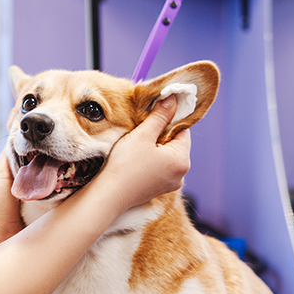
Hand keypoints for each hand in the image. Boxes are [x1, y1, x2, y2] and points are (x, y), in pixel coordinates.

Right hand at [99, 95, 191, 210]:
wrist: (110, 194)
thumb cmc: (125, 164)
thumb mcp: (143, 135)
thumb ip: (160, 116)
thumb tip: (172, 99)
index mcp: (182, 160)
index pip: (183, 131)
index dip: (169, 120)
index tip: (154, 114)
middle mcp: (182, 174)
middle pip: (175, 144)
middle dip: (160, 134)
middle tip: (142, 130)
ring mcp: (171, 184)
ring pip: (167, 156)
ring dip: (155, 148)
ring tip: (136, 145)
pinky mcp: (159, 189)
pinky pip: (160, 168)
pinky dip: (151, 161)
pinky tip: (136, 159)